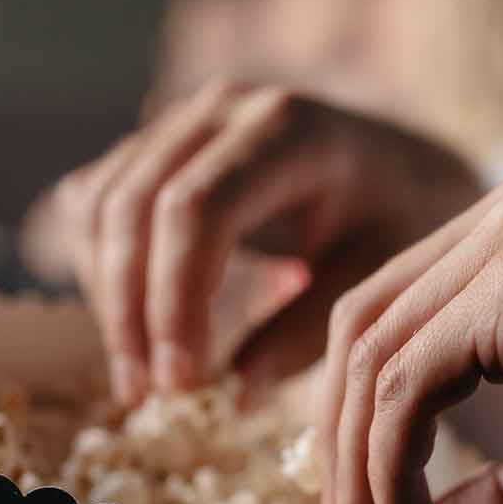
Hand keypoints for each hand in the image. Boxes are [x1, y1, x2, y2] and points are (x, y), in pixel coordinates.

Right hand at [44, 81, 480, 402]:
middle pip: (134, 206)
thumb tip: (234, 396)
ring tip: (142, 377)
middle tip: (147, 392)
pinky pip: (97, 202)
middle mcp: (224, 107)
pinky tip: (138, 330)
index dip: (174, 301)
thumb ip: (308, 332)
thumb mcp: (377, 278)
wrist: (404, 167)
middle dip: (130, 309)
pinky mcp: (156, 142)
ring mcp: (183, 118)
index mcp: (288, 130)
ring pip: (102, 204)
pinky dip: (102, 270)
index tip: (181, 381)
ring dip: (108, 297)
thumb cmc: (400, 222)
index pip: (196, 211)